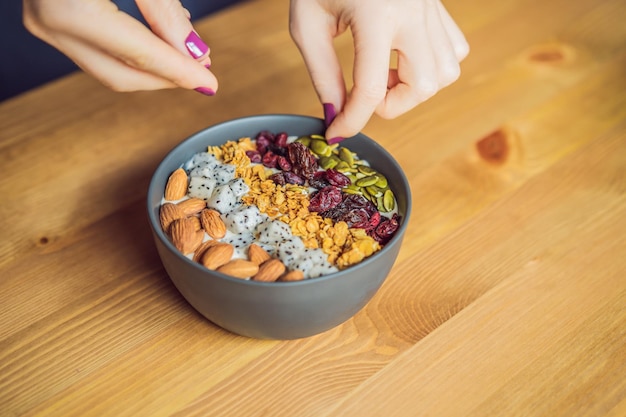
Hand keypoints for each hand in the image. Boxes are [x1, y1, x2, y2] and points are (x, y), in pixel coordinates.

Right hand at [23, 0, 217, 94]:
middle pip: (121, 74)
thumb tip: (193, 52)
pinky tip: (158, 40)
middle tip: (202, 72)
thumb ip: (163, 10)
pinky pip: (96, 50)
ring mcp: (43, 22)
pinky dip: (129, 51)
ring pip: (107, 67)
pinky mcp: (47, 17)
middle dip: (165, 77)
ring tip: (186, 55)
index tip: (210, 83)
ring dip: (150, 67)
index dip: (178, 71)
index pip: (138, 54)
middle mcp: (48, 21)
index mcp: (67, 8)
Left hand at [289, 0, 468, 140]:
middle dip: (393, 104)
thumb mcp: (307, 24)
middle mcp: (414, 10)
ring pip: (447, 71)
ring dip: (415, 87)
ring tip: (385, 74)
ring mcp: (432, 5)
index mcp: (376, 13)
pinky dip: (433, 66)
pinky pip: (455, 49)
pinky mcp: (439, 4)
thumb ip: (322, 73)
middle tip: (366, 94)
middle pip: (424, 85)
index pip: (371, 89)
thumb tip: (336, 114)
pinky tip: (403, 58)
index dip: (353, 120)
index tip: (338, 132)